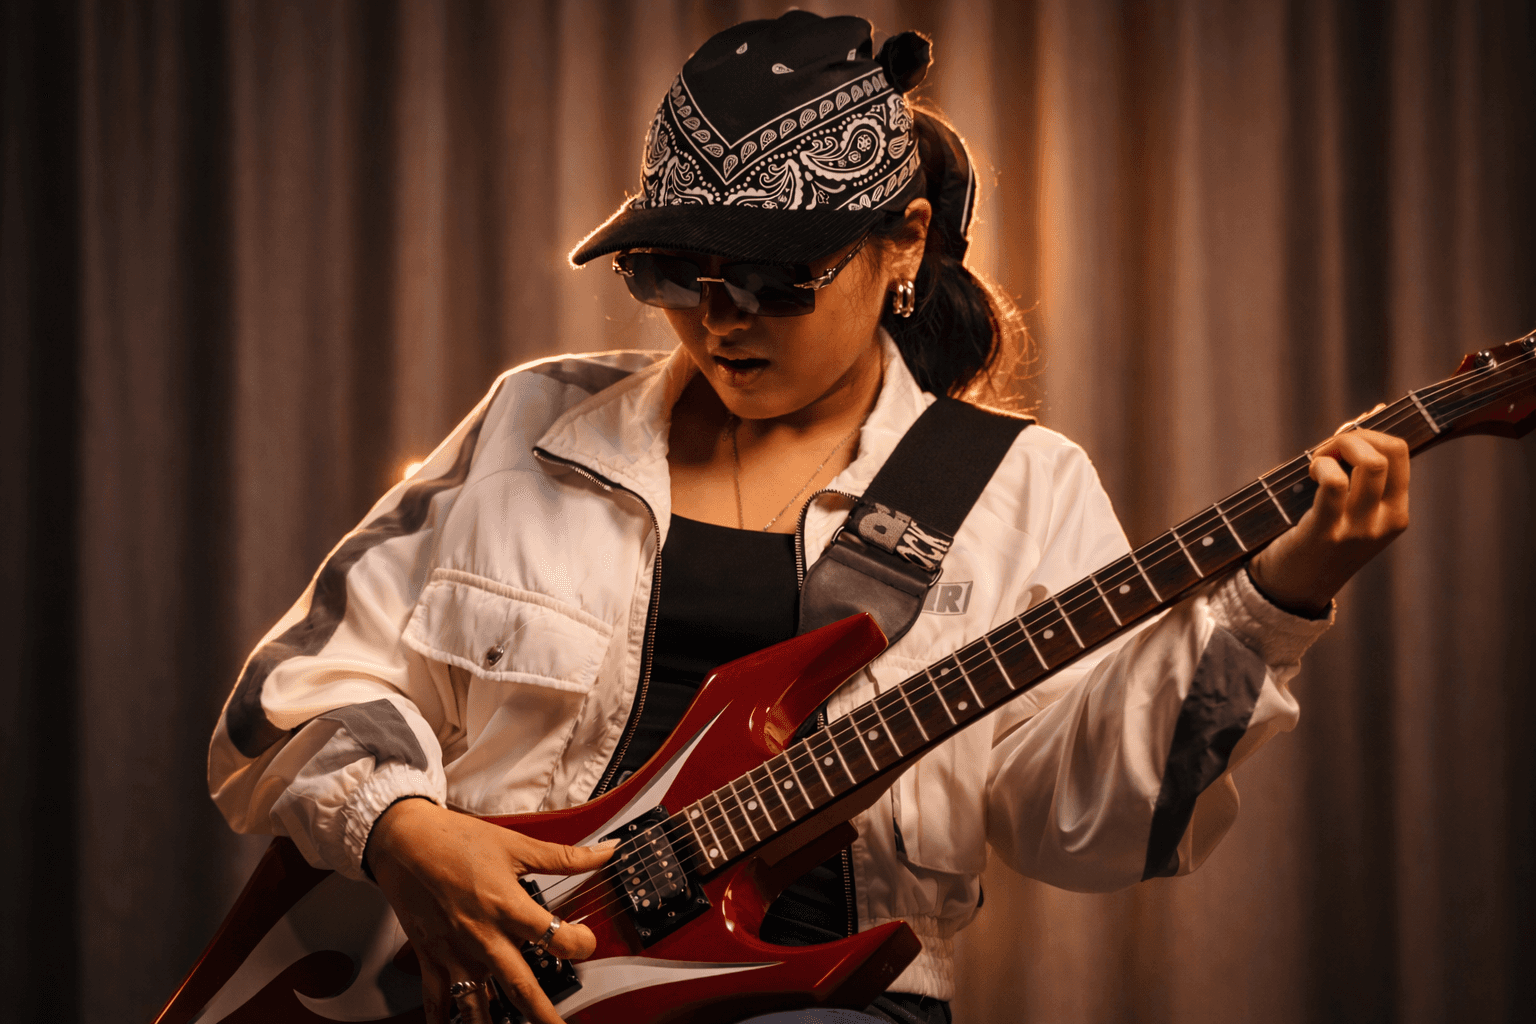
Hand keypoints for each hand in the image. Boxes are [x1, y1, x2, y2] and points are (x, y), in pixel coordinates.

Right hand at [367, 798, 616, 1023]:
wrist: (404, 839)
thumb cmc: (455, 839)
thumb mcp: (515, 844)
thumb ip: (564, 856)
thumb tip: (605, 853)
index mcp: (506, 904)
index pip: (552, 936)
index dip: (578, 943)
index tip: (586, 944)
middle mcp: (481, 934)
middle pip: (518, 983)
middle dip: (542, 1012)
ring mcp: (454, 949)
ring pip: (476, 1001)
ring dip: (491, 1021)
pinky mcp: (430, 955)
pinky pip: (436, 998)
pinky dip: (443, 1018)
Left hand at [1248, 420, 1409, 615]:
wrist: (1291, 591)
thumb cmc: (1315, 540)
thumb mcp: (1349, 508)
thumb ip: (1358, 468)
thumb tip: (1373, 411)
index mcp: (1397, 512)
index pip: (1400, 451)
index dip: (1368, 434)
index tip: (1338, 445)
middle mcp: (1386, 521)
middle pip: (1389, 451)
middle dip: (1354, 436)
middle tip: (1324, 452)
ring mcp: (1360, 529)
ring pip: (1370, 463)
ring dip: (1337, 447)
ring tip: (1315, 462)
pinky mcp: (1327, 532)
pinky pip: (1334, 483)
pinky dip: (1321, 466)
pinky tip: (1309, 473)